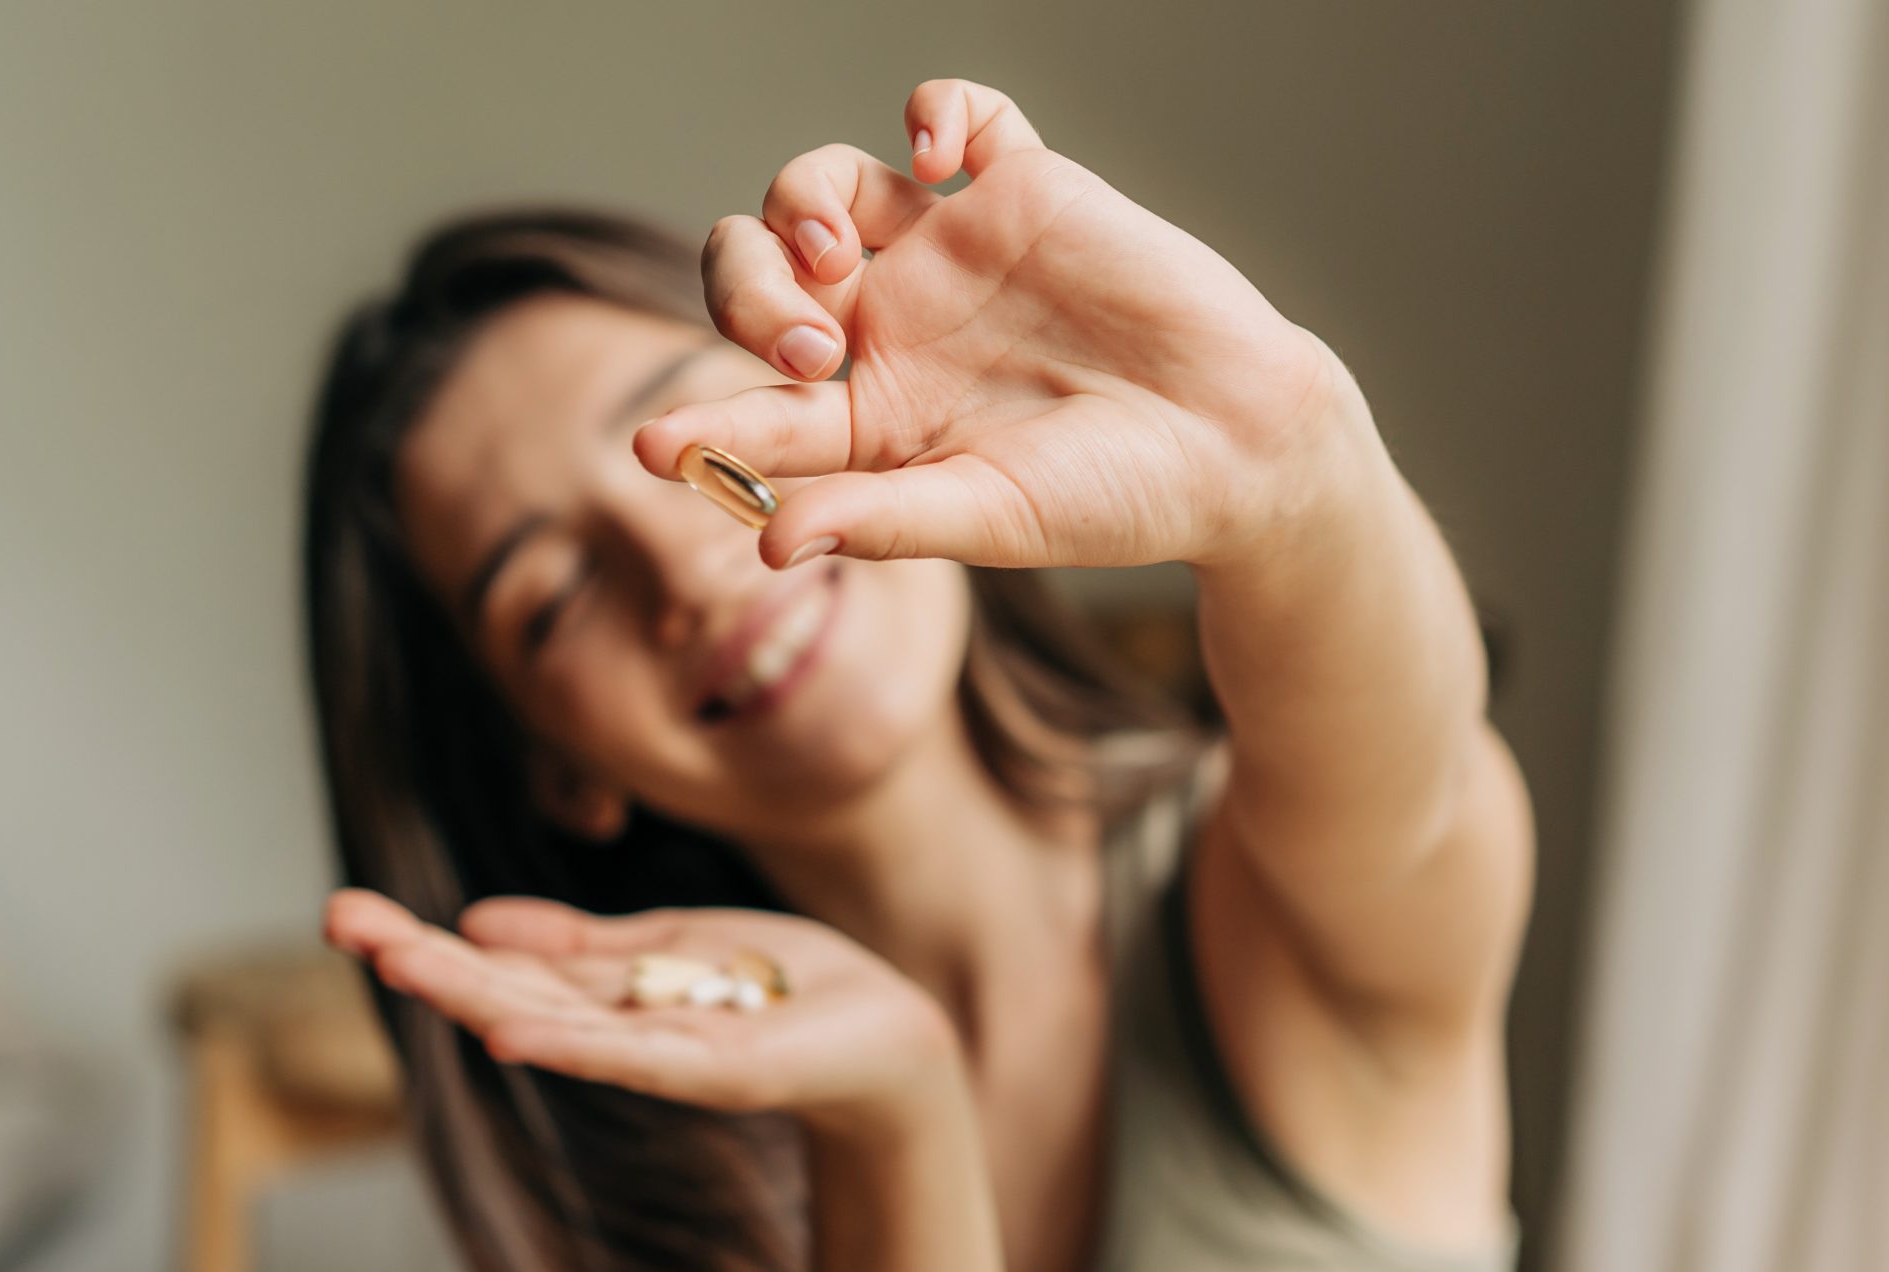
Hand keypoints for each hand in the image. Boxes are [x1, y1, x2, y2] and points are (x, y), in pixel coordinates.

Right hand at [324, 889, 963, 1143]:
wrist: (890, 1036)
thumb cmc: (787, 989)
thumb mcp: (672, 945)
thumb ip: (581, 942)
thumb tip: (478, 921)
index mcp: (605, 993)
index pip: (498, 963)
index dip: (424, 938)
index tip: (346, 911)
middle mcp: (616, 1028)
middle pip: (503, 988)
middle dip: (421, 957)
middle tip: (336, 920)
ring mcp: (661, 1053)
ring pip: (550, 1018)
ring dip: (469, 990)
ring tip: (396, 960)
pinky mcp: (717, 1069)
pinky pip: (630, 1056)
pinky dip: (568, 1042)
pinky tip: (505, 1027)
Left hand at [633, 79, 1374, 572]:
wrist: (1237, 445)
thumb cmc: (1114, 498)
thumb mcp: (988, 518)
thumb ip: (878, 521)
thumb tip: (767, 546)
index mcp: (869, 416)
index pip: (757, 408)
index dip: (698, 425)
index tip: (651, 447)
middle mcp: (891, 325)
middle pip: (759, 272)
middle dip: (746, 295)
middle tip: (807, 347)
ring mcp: (950, 251)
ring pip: (823, 187)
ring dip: (799, 204)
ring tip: (838, 256)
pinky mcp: (1022, 189)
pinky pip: (958, 115)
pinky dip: (936, 108)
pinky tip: (942, 151)